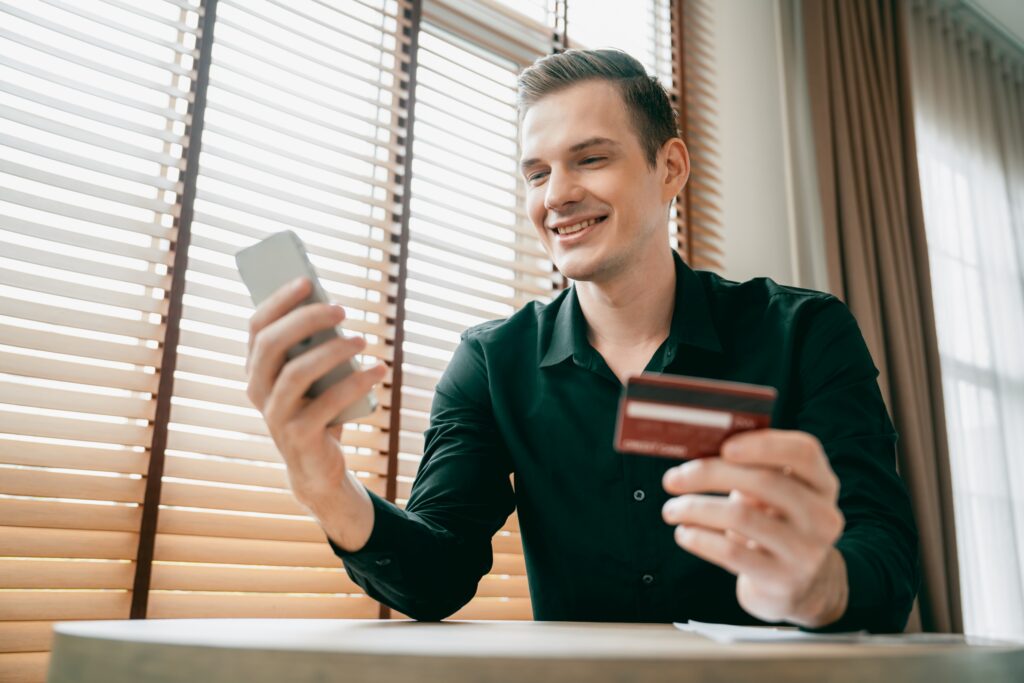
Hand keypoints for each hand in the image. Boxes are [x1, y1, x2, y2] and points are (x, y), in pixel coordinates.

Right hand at [245, 277, 386, 506]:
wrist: (317, 466)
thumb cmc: (317, 409)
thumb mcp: (312, 376)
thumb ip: (312, 348)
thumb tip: (333, 310)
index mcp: (256, 369)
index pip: (257, 326)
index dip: (279, 301)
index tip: (306, 280)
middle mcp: (258, 390)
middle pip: (272, 344)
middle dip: (306, 320)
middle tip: (342, 309)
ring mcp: (275, 415)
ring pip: (297, 373)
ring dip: (333, 351)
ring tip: (362, 340)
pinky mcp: (299, 437)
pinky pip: (327, 404)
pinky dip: (355, 383)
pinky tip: (378, 370)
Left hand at [661, 429, 847, 626]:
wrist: (799, 587)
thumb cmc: (774, 524)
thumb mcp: (773, 495)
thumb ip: (749, 470)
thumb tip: (695, 451)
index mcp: (822, 484)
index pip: (804, 452)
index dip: (763, 445)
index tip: (723, 446)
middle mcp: (822, 516)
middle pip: (764, 482)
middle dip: (710, 474)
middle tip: (672, 479)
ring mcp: (806, 551)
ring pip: (741, 517)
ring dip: (696, 509)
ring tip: (671, 510)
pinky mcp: (782, 581)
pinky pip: (732, 552)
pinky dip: (700, 539)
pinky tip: (684, 533)